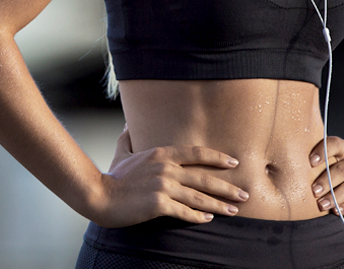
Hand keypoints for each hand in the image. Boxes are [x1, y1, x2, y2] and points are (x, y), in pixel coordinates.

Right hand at [92, 124, 248, 227]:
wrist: (100, 195)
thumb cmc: (113, 176)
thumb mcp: (122, 152)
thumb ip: (128, 138)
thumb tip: (126, 124)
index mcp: (161, 154)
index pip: (197, 153)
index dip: (217, 157)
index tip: (233, 163)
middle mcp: (166, 168)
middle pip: (204, 177)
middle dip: (227, 186)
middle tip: (244, 194)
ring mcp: (163, 186)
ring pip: (199, 196)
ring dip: (219, 205)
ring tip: (234, 210)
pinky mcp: (158, 204)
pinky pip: (184, 211)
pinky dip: (198, 216)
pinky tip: (209, 219)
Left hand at [309, 137, 343, 220]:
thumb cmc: (330, 179)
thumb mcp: (320, 169)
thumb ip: (308, 165)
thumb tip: (280, 166)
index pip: (335, 143)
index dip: (323, 151)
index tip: (310, 162)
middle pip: (343, 168)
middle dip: (326, 181)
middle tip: (313, 192)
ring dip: (336, 196)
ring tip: (322, 205)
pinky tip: (337, 211)